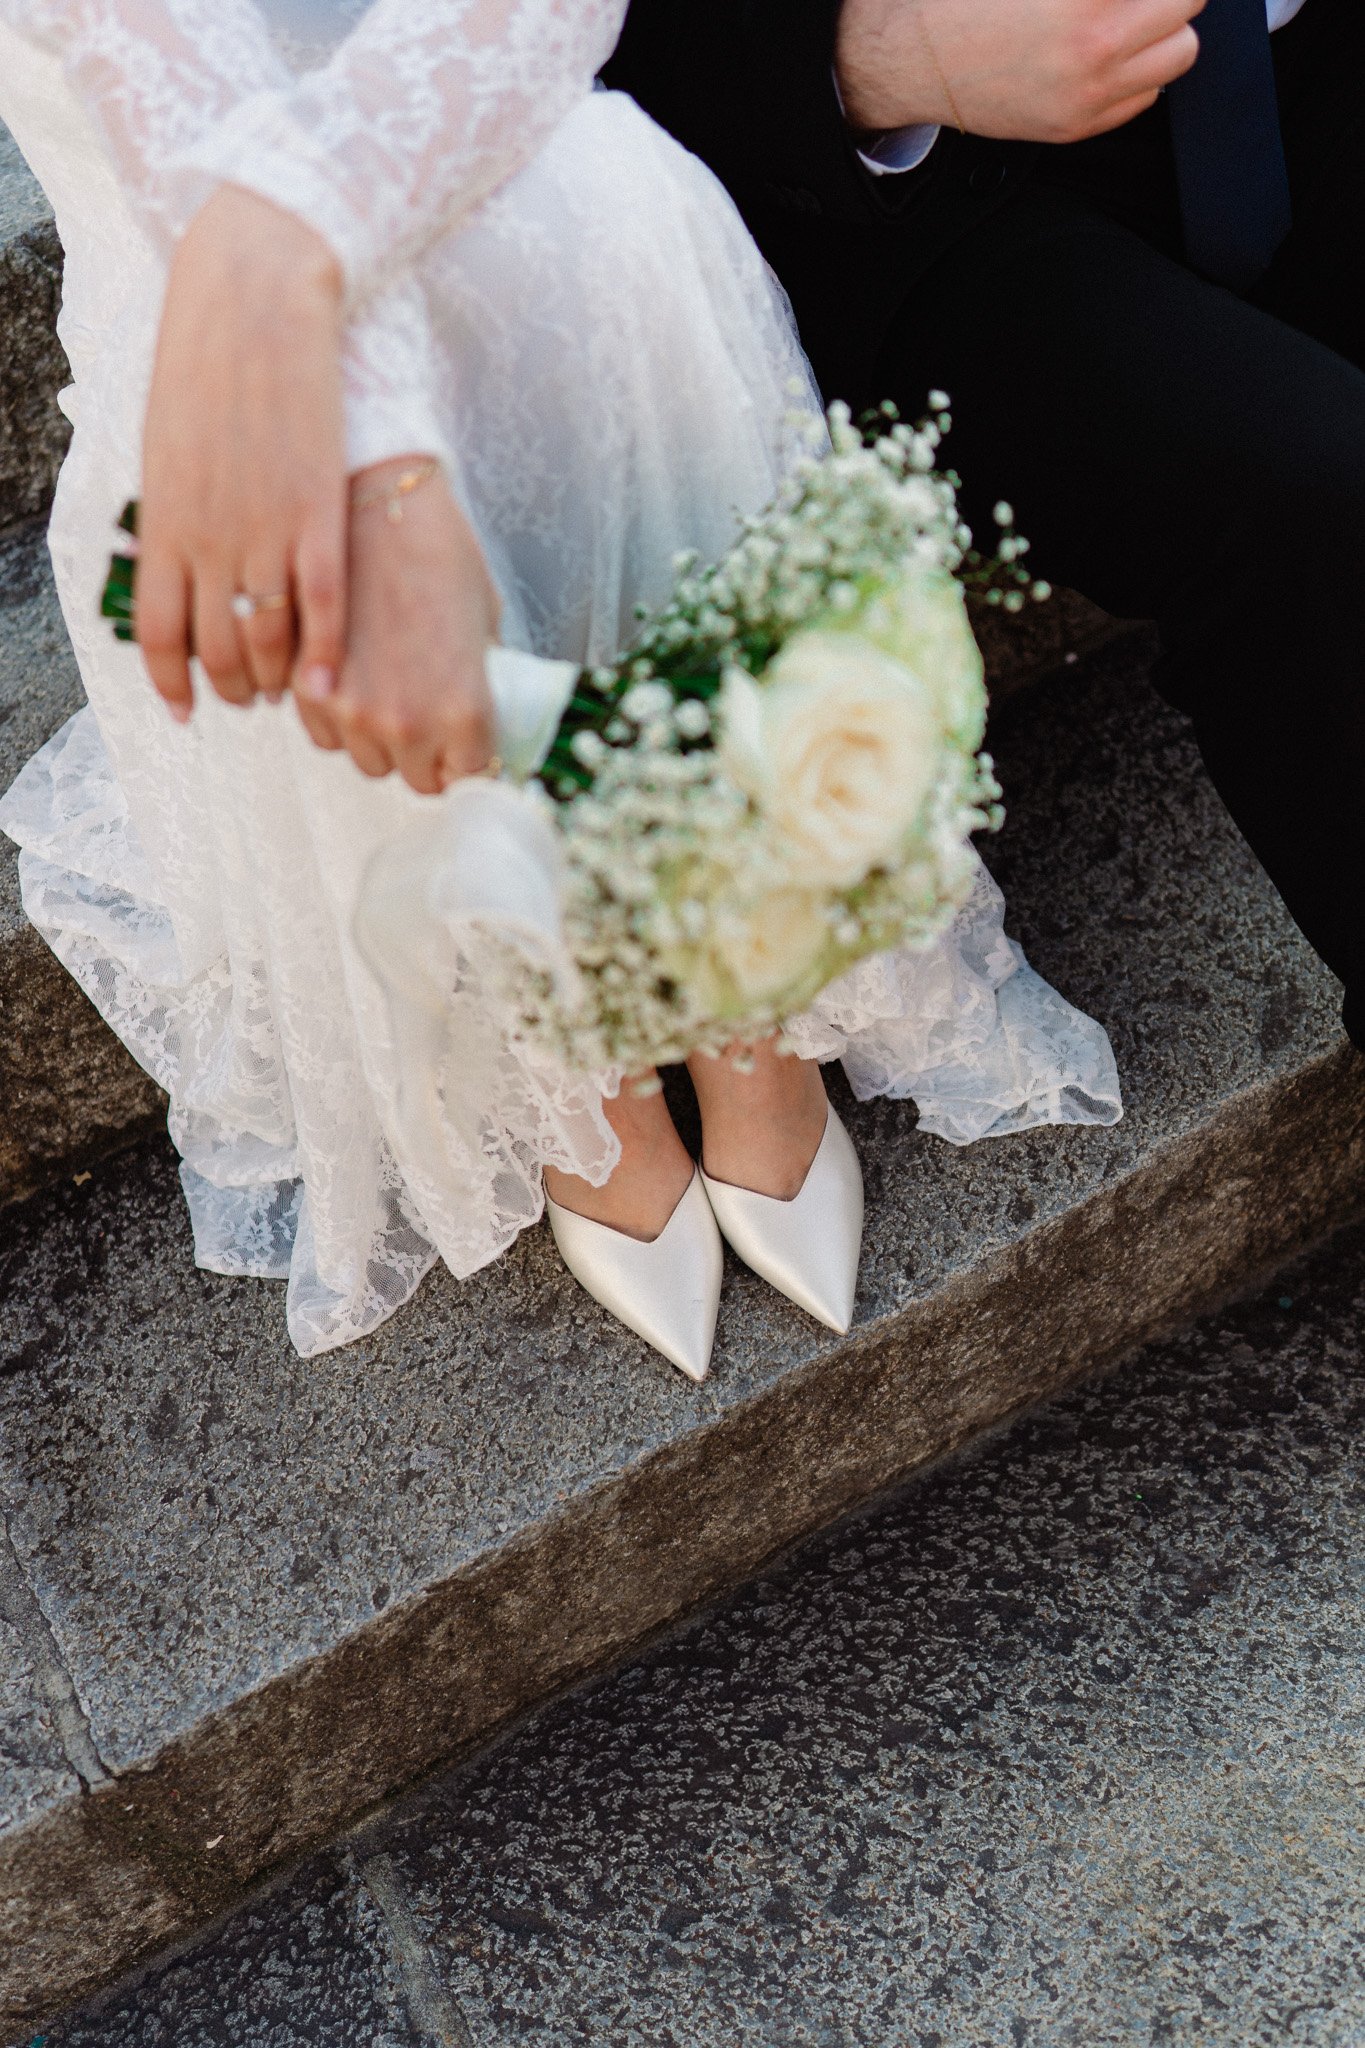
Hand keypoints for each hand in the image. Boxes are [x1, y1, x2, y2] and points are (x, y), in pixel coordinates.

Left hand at [137, 184, 346, 720]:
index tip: (188, 708)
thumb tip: (177, 564)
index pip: (161, 634)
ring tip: (289, 690)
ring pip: (269, 640)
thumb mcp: (169, 450)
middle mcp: (209, 541)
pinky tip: (327, 679)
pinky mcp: (318, 518)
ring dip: (277, 679)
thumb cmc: (205, 364)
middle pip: (217, 649)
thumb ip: (176, 515)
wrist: (251, 303)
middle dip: (232, 688)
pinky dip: (324, 655)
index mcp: (165, 524)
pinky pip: (324, 611)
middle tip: (250, 697)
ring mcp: (266, 533)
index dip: (173, 682)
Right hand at [297, 458, 499, 793]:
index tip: (468, 745)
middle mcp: (407, 725)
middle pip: (416, 779)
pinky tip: (352, 678)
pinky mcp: (308, 689)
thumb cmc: (439, 550)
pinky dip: (337, 717)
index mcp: (465, 712)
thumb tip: (482, 712)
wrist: (372, 501)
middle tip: (428, 715)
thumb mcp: (484, 620)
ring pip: (367, 761)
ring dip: (379, 740)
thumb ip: (481, 681)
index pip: (473, 776)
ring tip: (388, 691)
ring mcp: (352, 712)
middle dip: (426, 754)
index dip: (472, 758)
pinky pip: (324, 734)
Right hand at [836, 0, 1203, 144]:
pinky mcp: (1078, 125)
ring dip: (1164, 28)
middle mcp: (1095, 44)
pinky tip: (1105, 55)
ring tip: (1131, 17)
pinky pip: (1147, 95)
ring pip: (1181, 51)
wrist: (913, 60)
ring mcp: (1089, 92)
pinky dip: (1138, 72)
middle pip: (1188, 0)